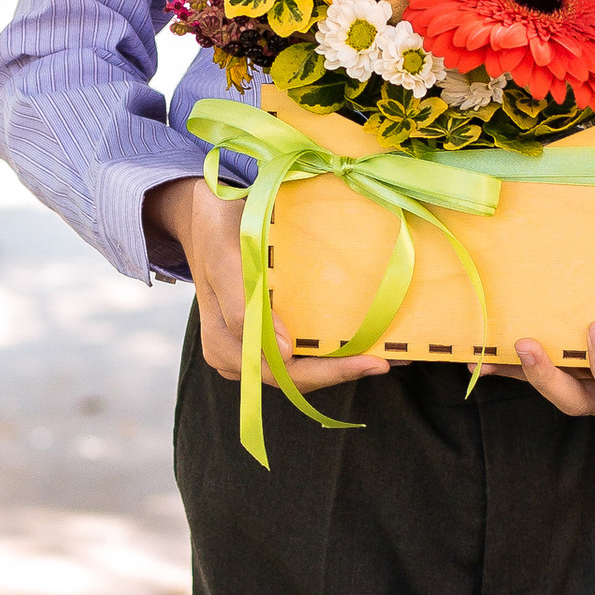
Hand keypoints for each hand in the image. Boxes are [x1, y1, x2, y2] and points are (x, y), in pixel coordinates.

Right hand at [144, 177, 391, 394]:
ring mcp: (249, 348)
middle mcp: (235, 354)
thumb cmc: (217, 231)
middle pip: (294, 379)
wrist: (206, 216)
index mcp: (222, 341)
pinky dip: (331, 353)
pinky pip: (298, 354)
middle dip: (343, 373)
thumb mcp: (225, 258)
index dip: (328, 373)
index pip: (281, 372)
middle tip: (388, 361)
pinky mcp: (263, 336)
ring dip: (342, 367)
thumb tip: (286, 353)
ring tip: (388, 356)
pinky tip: (365, 345)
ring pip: (299, 371)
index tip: (369, 362)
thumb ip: (244, 306)